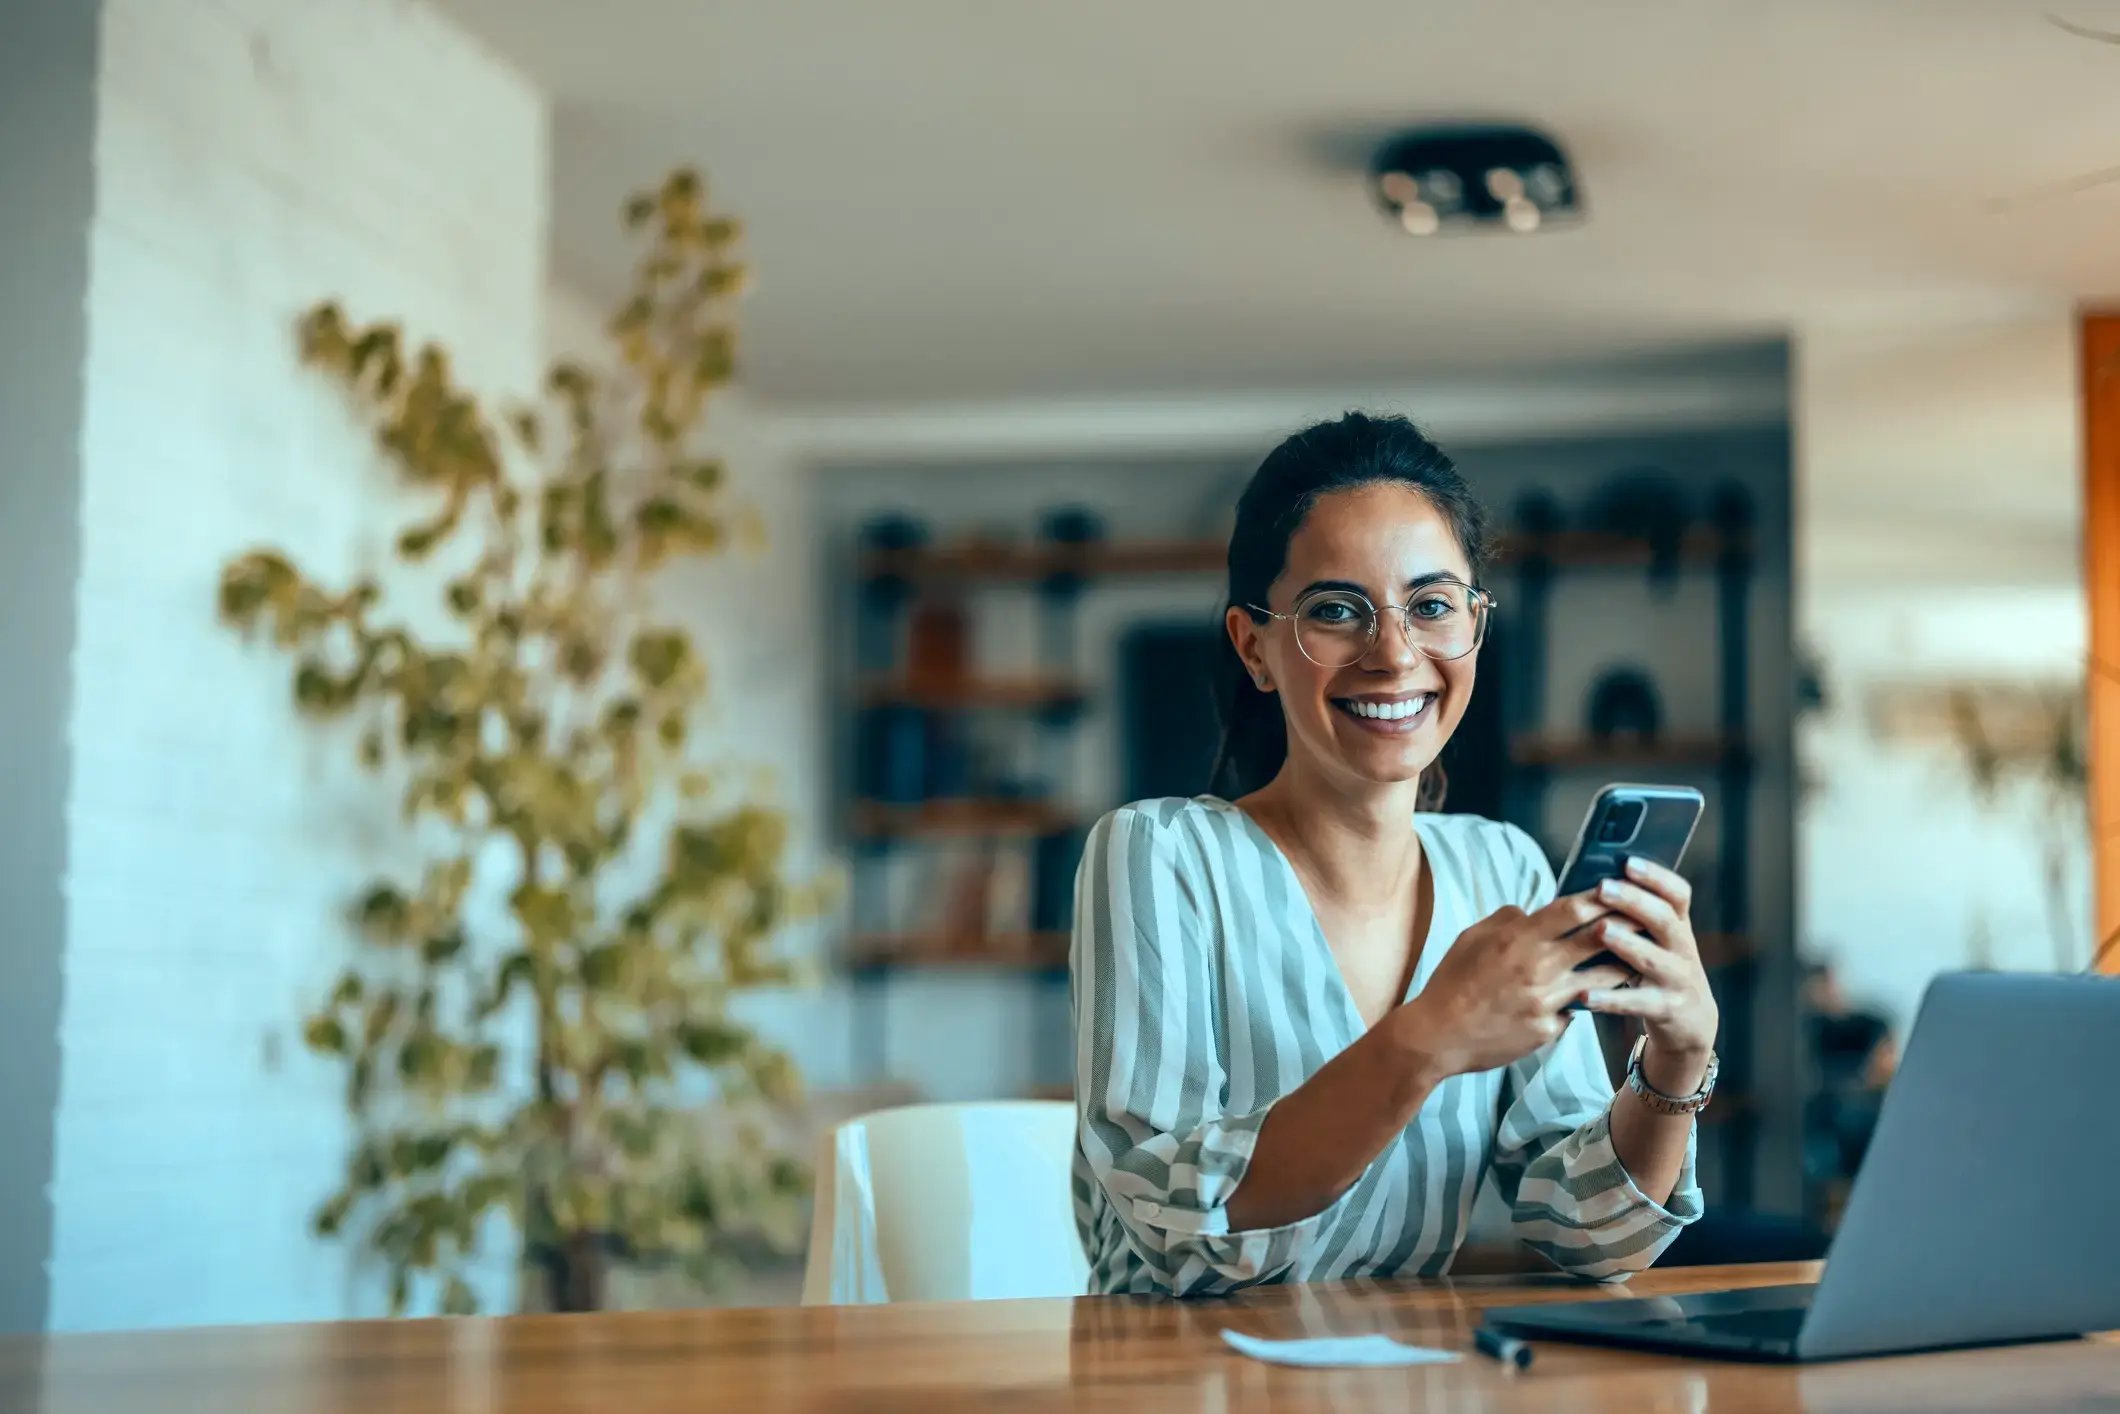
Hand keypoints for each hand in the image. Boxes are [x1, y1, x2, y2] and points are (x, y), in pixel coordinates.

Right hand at [1395, 891, 1632, 1080]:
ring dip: (1623, 966)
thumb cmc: (1451, 982)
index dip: (1602, 898)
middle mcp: (1538, 968)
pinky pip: (1577, 1010)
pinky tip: (1600, 997)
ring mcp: (1547, 1001)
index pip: (1572, 909)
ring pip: (1603, 979)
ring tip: (1639, 957)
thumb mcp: (1471, 938)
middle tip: (1648, 917)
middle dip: (1627, 926)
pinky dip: (1587, 1001)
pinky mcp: (1549, 1029)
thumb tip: (1531, 911)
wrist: (1437, 1035)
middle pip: (1598, 940)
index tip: (1622, 890)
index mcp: (1518, 939)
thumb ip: (1506, 920)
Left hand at [1579, 858, 1719, 1091]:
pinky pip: (1637, 1003)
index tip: (1629, 862)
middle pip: (1662, 920)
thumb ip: (1635, 917)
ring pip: (1651, 959)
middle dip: (1633, 901)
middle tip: (1603, 888)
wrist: (1692, 1022)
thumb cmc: (1659, 969)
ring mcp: (1677, 979)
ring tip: (1600, 930)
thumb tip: (1593, 886)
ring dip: (1626, 943)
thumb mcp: (1657, 940)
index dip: (1656, 877)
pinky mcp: (1666, 1009)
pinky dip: (1611, 999)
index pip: (1677, 894)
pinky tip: (1585, 995)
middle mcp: (1682, 948)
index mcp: (1678, 925)